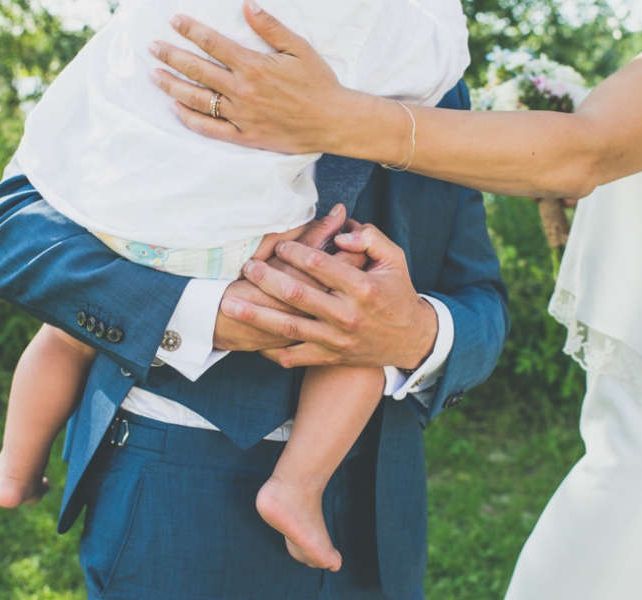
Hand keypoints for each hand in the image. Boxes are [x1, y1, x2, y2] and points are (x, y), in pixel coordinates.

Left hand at [148, 2, 355, 154]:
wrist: (332, 121)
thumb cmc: (318, 83)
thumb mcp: (299, 48)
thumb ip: (270, 27)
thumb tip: (247, 4)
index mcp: (254, 65)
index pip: (213, 43)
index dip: (190, 30)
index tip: (174, 21)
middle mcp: (242, 90)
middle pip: (197, 69)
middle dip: (171, 56)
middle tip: (152, 47)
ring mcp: (241, 115)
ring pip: (197, 99)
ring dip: (173, 86)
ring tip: (155, 75)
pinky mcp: (244, 136)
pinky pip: (210, 129)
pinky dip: (190, 119)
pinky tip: (176, 109)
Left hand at [222, 221, 437, 368]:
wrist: (412, 340)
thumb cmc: (398, 293)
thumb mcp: (394, 259)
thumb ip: (369, 239)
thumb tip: (341, 232)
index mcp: (362, 287)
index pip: (319, 264)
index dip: (294, 251)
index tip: (278, 245)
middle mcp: (347, 315)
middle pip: (297, 294)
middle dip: (266, 279)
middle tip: (246, 267)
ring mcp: (337, 339)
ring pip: (289, 328)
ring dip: (256, 315)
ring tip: (229, 305)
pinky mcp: (330, 357)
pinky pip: (294, 357)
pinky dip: (271, 351)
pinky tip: (250, 339)